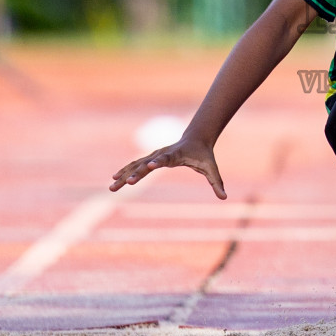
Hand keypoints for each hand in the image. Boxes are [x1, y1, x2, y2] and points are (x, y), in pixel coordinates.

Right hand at [110, 138, 225, 197]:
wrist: (196, 138)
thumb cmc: (203, 155)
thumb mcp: (211, 169)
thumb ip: (216, 182)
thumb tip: (224, 197)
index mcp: (175, 155)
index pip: (164, 159)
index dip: (157, 162)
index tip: (148, 166)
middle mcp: (162, 154)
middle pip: (146, 163)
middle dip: (135, 173)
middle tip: (126, 183)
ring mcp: (154, 155)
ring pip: (136, 164)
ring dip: (124, 174)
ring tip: (112, 186)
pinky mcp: (151, 157)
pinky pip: (135, 164)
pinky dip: (125, 170)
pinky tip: (115, 178)